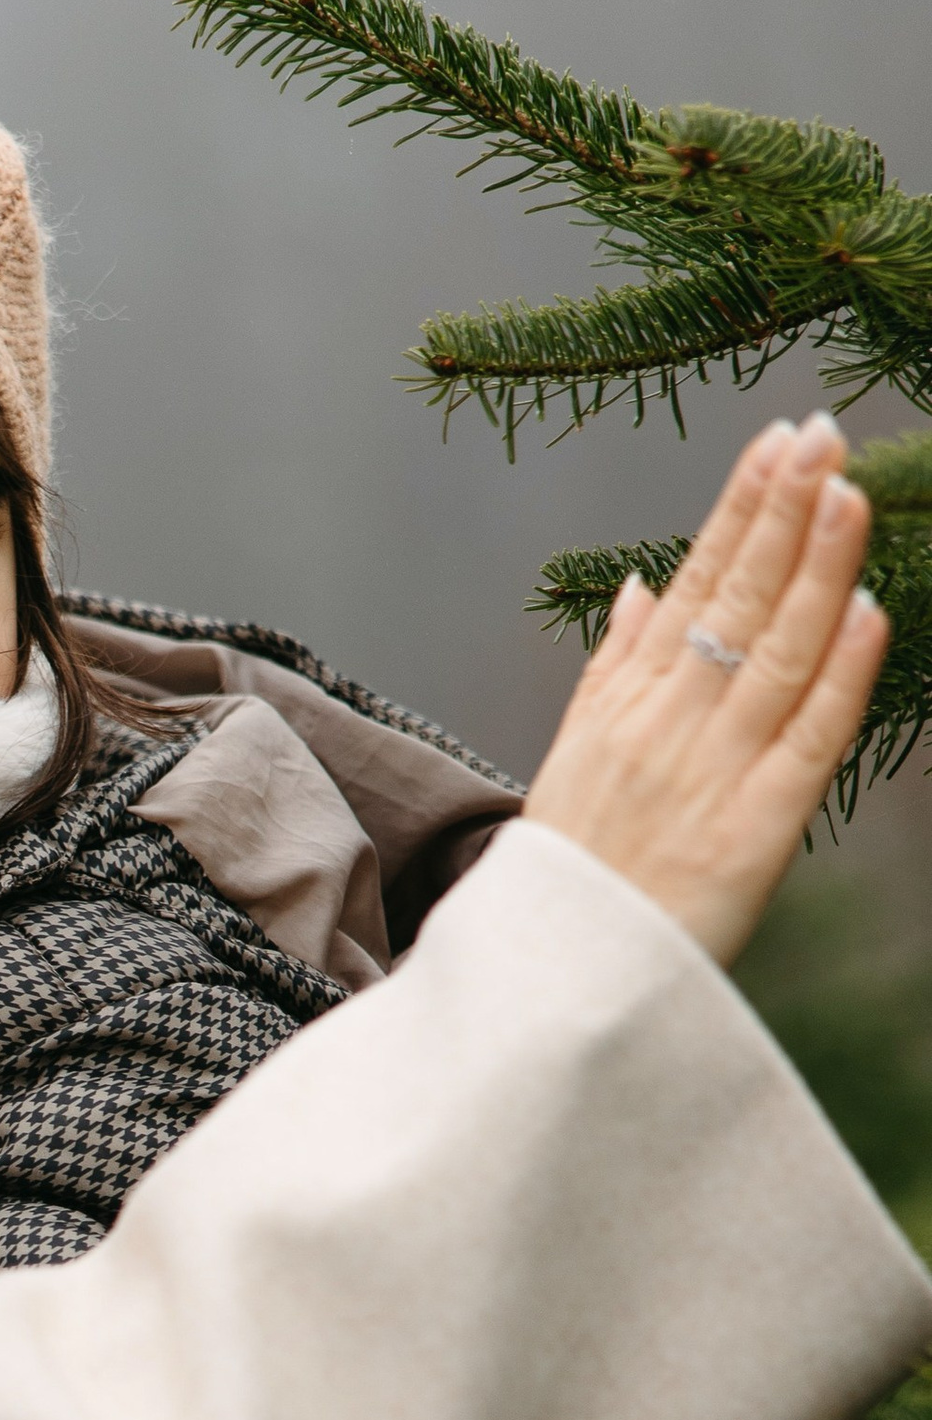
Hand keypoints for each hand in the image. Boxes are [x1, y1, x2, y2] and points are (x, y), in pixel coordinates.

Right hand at [522, 412, 886, 967]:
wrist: (552, 986)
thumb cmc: (570, 877)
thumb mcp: (571, 760)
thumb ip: (609, 668)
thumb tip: (639, 584)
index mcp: (623, 707)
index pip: (690, 585)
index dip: (737, 512)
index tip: (778, 443)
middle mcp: (667, 729)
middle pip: (735, 602)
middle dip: (783, 511)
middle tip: (825, 433)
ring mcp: (712, 776)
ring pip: (776, 653)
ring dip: (817, 568)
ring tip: (852, 492)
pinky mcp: (754, 834)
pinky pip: (807, 742)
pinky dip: (839, 675)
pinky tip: (868, 612)